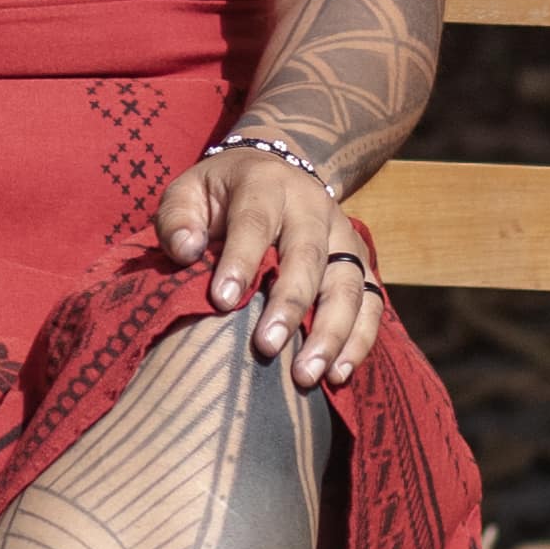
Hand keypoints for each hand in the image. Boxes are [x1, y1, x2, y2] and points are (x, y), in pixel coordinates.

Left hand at [156, 133, 385, 389]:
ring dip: (331, 331)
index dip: (242, 260)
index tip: (223, 301)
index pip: (255, 221)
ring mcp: (344, 236)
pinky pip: (372, 302)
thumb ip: (178, 218)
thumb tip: (186, 250)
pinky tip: (338, 373)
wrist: (276, 173)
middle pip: (308, 256)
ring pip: (348, 283)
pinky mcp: (362, 263)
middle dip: (290, 304)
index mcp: (266, 185)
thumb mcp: (188, 191)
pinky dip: (360, 339)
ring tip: (308, 375)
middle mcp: (313, 208)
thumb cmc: (222, 195)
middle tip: (266, 347)